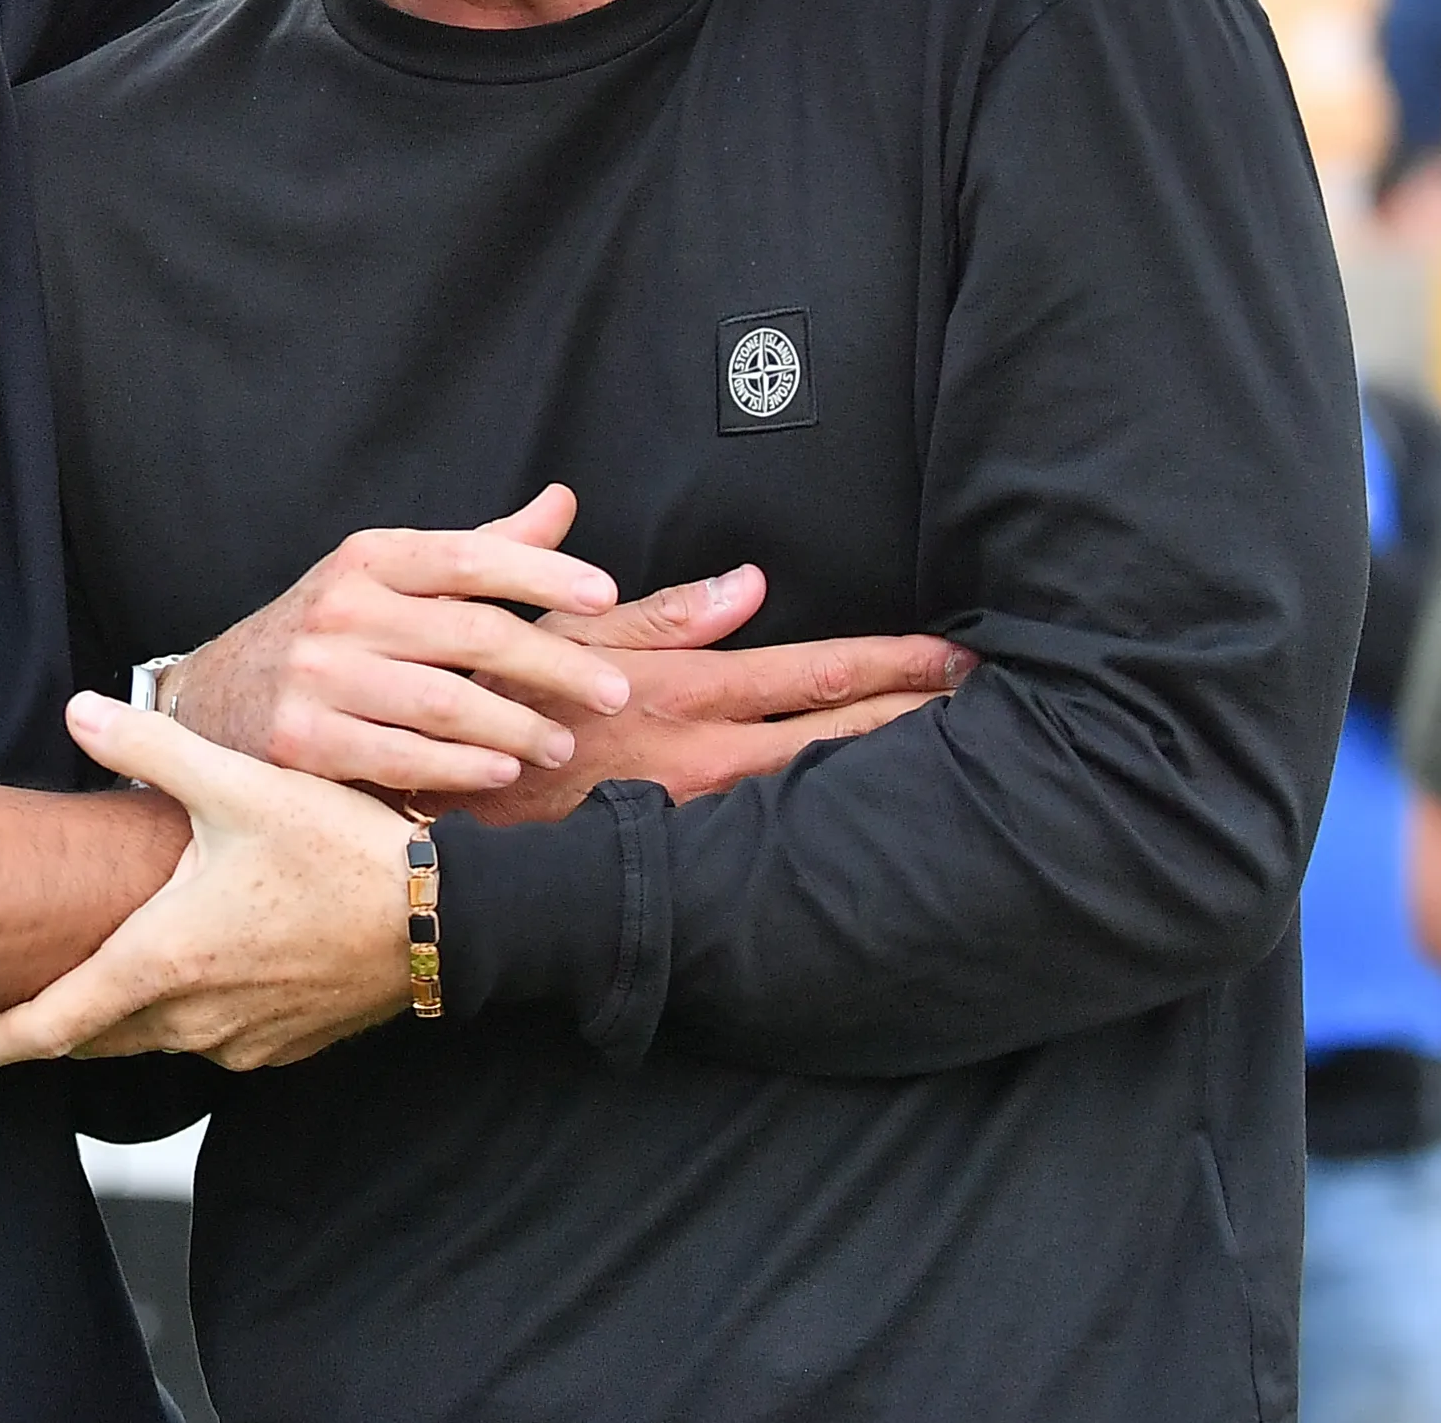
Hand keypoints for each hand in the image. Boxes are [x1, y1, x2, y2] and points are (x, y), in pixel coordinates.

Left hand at [0, 695, 410, 1074]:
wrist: (445, 918)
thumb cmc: (345, 852)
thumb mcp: (241, 786)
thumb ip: (153, 747)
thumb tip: (78, 707)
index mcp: (163, 961)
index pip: (48, 1025)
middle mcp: (192, 1017)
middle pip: (91, 1038)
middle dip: (38, 1028)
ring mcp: (240, 1039)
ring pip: (151, 1038)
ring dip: (117, 1017)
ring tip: (90, 980)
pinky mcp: (282, 1045)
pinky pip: (209, 1039)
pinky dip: (183, 1016)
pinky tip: (195, 971)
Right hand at [164, 486, 630, 797]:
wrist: (211, 700)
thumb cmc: (327, 636)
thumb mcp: (387, 579)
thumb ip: (480, 550)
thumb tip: (562, 504)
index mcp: (368, 559)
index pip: (470, 556)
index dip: (544, 573)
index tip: (605, 595)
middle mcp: (342, 609)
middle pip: (471, 633)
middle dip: (554, 663)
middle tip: (613, 690)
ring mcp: (317, 676)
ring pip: (443, 701)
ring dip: (517, 725)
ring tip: (564, 742)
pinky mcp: (301, 742)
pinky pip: (400, 756)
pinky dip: (460, 766)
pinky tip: (501, 771)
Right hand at [452, 563, 971, 827]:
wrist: (447, 820)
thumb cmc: (499, 710)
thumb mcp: (569, 639)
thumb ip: (666, 614)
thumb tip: (753, 583)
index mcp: (687, 692)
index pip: (817, 673)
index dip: (895, 662)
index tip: (959, 655)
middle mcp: (710, 760)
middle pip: (842, 739)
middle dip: (921, 718)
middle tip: (993, 704)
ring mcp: (703, 819)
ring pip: (819, 794)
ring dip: (887, 774)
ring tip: (959, 759)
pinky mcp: (685, 857)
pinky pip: (777, 839)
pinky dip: (832, 822)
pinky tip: (869, 824)